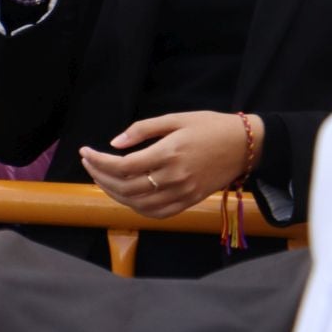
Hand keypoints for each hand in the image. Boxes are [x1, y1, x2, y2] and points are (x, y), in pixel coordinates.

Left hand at [78, 111, 260, 219]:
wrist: (246, 145)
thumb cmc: (210, 126)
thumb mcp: (175, 118)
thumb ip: (142, 130)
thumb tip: (114, 144)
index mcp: (168, 154)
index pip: (122, 166)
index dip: (98, 162)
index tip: (85, 152)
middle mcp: (174, 177)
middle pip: (126, 188)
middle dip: (100, 177)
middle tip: (89, 163)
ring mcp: (183, 193)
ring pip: (138, 204)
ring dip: (113, 194)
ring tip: (101, 178)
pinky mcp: (191, 201)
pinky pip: (157, 213)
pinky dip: (136, 207)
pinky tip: (125, 195)